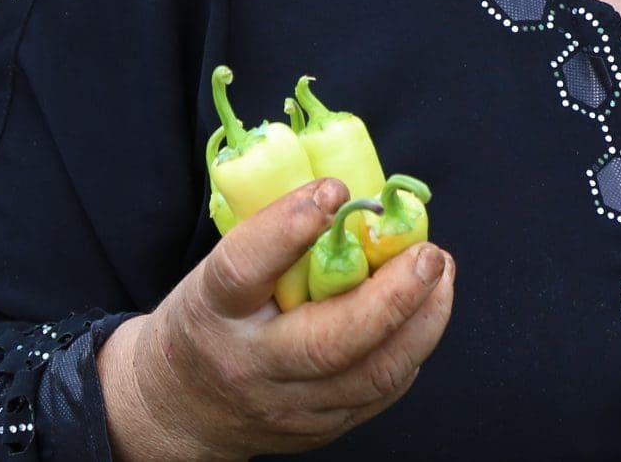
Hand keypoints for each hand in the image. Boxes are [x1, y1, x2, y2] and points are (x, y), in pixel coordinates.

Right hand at [99, 178, 456, 461]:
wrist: (180, 405)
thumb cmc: (209, 319)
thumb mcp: (215, 271)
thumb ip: (273, 242)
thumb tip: (345, 193)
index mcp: (215, 308)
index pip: (246, 268)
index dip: (290, 227)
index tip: (334, 191)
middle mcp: (251, 363)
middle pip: (327, 343)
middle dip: (392, 297)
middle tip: (428, 254)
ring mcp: (287, 406)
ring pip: (370, 375)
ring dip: (421, 322)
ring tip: (440, 276)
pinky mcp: (318, 429)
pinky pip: (380, 392)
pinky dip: (411, 349)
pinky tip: (424, 314)